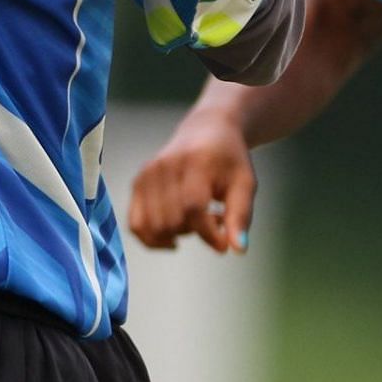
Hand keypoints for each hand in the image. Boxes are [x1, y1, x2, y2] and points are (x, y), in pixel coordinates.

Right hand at [128, 106, 255, 252]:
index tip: (223, 245)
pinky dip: (152, 238)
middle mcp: (165, 166)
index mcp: (195, 162)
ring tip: (195, 222)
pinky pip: (136, 223)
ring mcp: (147, 174)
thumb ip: (240, 216)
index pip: (193, 207)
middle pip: (171, 220)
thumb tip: (237, 250)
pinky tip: (172, 238)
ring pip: (153, 226)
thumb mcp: (245, 184)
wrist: (205, 131)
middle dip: (195, 233)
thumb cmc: (229, 160)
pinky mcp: (137, 182)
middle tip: (213, 220)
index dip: (208, 233)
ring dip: (176, 235)